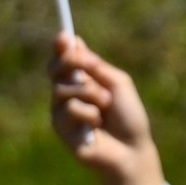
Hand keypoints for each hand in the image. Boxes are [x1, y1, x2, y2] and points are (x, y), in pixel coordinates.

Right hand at [49, 35, 165, 184]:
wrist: (130, 148)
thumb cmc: (129, 116)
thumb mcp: (118, 84)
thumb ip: (97, 66)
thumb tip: (75, 43)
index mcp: (84, 80)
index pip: (66, 59)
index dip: (62, 47)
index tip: (63, 36)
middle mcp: (68, 93)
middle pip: (55, 69)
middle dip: (68, 63)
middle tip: (81, 64)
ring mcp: (61, 110)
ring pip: (63, 89)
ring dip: (90, 94)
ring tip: (104, 108)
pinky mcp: (59, 128)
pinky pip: (69, 109)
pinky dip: (88, 114)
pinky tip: (95, 126)